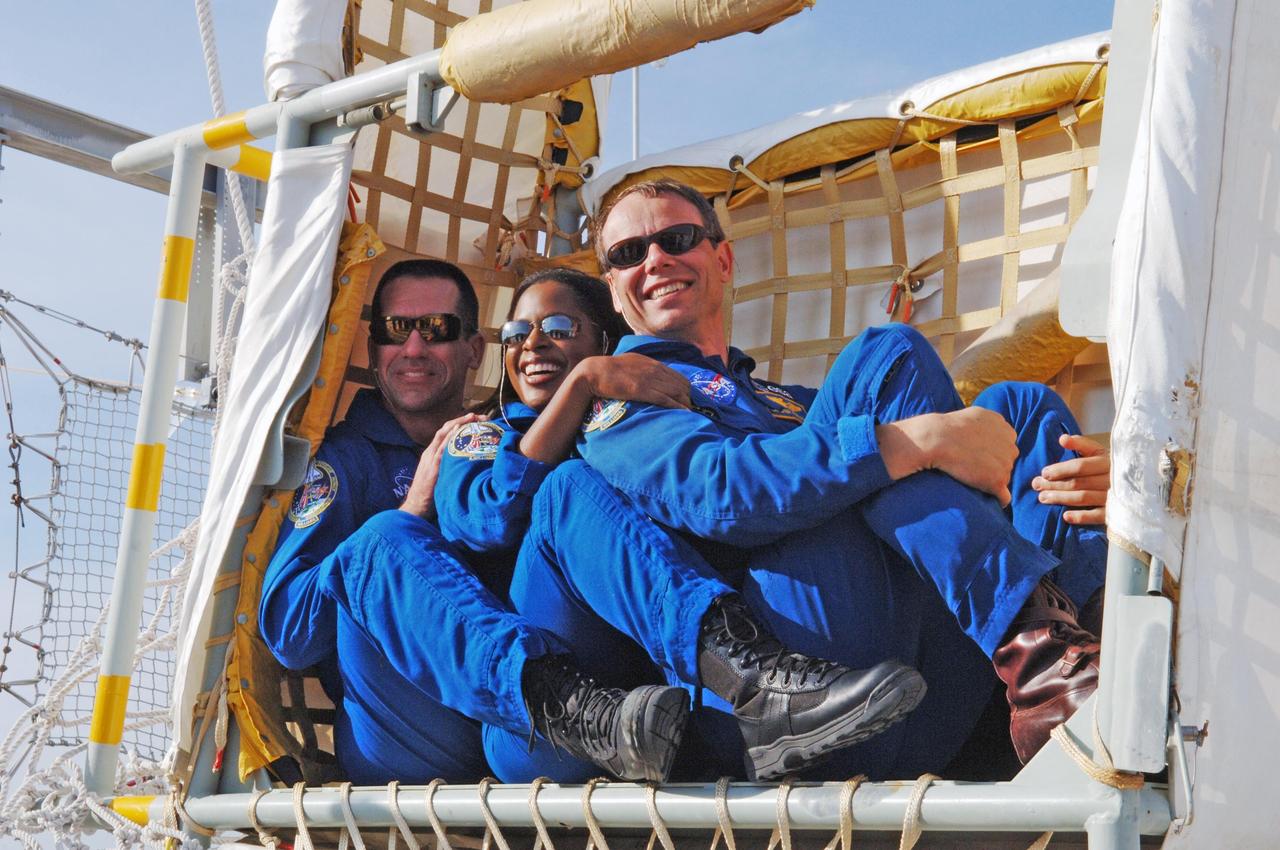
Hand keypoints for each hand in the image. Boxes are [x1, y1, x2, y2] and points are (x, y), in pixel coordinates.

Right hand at [400, 412, 485, 519]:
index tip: (475, 419)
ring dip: (458, 424)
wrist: (417, 506)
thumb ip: (450, 465)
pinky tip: (457, 432)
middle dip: (462, 420)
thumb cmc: (431, 493)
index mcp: (433, 453)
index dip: (460, 423)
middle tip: (478, 415)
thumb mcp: (441, 474)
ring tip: (471, 417)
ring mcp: (430, 458)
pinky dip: (449, 439)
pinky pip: (441, 449)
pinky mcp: (432, 467)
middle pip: (446, 429)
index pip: (447, 432)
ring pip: (443, 435)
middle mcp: (431, 452)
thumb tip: (467, 461)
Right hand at [577, 354, 690, 409]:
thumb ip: (642, 368)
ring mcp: (649, 380)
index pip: (677, 376)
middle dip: (688, 397)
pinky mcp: (643, 390)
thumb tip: (649, 375)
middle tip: (690, 408)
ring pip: (677, 392)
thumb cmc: (608, 370)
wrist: (594, 372)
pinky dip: (678, 406)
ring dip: (686, 403)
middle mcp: (654, 370)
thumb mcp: (630, 363)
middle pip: (681, 384)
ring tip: (690, 413)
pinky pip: (666, 399)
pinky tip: (685, 413)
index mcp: (652, 363)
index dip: (685, 388)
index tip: (687, 398)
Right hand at [878, 407, 1017, 504]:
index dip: (990, 452)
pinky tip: (985, 498)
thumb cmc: (947, 428)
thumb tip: (988, 434)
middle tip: (970, 466)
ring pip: (1003, 478)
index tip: (974, 455)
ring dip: (990, 480)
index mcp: (1005, 429)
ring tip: (969, 477)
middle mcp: (1010, 446)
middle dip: (993, 466)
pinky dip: (997, 499)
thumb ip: (988, 424)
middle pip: (1007, 462)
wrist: (936, 439)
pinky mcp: (998, 480)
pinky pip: (1004, 497)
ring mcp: (1006, 464)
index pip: (1005, 446)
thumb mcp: (975, 415)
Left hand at [1033, 433, 1108, 524]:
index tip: (1044, 473)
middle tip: (1037, 486)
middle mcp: (1111, 478)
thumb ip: (1081, 444)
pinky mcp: (1117, 511)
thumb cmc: (1112, 465)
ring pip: (1083, 497)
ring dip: (1061, 498)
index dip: (1060, 469)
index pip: (1080, 466)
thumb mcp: (1100, 452)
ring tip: (1043, 498)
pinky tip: (1066, 516)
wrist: (1142, 483)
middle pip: (1078, 482)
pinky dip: (1082, 516)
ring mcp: (1114, 496)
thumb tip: (1062, 438)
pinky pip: (1097, 515)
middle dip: (1054, 485)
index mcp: (1107, 461)